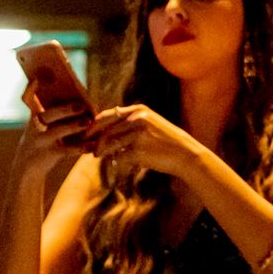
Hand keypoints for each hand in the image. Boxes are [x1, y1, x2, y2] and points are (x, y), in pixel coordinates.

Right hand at [13, 84, 93, 172]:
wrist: (26, 167)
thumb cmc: (41, 138)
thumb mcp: (43, 124)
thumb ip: (56, 111)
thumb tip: (82, 100)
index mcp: (35, 114)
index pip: (29, 98)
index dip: (31, 89)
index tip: (37, 79)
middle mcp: (35, 126)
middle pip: (48, 115)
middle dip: (64, 109)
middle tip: (81, 105)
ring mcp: (41, 141)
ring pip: (57, 132)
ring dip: (73, 126)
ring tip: (88, 122)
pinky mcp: (48, 154)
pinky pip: (67, 150)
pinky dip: (81, 147)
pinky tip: (93, 144)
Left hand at [70, 104, 198, 178]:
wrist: (184, 153)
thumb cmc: (166, 141)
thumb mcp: (150, 124)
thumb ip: (131, 124)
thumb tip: (106, 132)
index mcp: (139, 110)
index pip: (108, 115)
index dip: (95, 125)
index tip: (88, 133)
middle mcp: (137, 118)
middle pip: (106, 130)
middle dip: (95, 140)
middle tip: (89, 148)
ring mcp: (137, 134)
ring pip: (109, 143)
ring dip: (101, 151)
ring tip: (98, 156)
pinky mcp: (138, 150)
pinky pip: (119, 156)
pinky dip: (115, 161)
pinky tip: (115, 163)